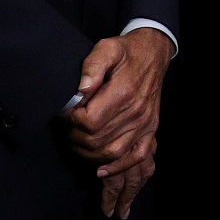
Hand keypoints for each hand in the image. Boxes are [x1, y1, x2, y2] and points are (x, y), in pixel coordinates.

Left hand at [65, 28, 170, 216]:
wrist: (154, 53)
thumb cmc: (127, 51)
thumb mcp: (107, 48)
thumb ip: (91, 67)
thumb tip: (80, 91)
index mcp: (123, 92)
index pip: (89, 122)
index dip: (71, 122)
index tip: (65, 114)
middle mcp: (136, 112)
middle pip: (98, 141)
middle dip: (75, 140)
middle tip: (66, 131)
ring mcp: (144, 123)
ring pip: (113, 153)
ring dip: (90, 156)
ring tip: (77, 148)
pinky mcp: (150, 129)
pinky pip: (137, 156)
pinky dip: (118, 167)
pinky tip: (102, 171)